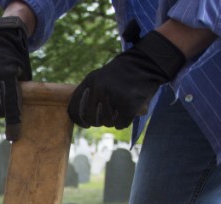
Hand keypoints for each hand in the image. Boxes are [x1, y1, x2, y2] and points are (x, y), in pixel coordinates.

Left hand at [68, 30, 184, 128]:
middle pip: (90, 119)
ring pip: (107, 123)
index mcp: (90, 81)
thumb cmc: (122, 73)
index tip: (85, 123)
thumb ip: (88, 93)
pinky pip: (120, 124)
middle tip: (106, 116)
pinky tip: (128, 113)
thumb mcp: (100, 77)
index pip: (74, 109)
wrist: (146, 62)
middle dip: (98, 121)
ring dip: (113, 120)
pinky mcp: (129, 104)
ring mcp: (114, 96)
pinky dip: (124, 122)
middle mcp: (99, 88)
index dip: (79, 120)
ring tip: (119, 109)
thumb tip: (77, 117)